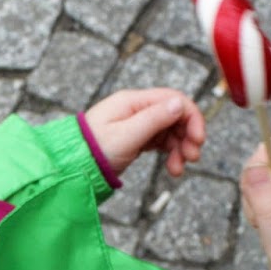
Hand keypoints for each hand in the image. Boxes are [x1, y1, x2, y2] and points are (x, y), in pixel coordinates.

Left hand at [83, 89, 204, 177]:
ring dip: (180, 148)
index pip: (173, 99)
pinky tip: (171, 168)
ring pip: (169, 130)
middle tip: (192, 158)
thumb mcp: (126, 135)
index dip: (191, 117)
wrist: (72, 167)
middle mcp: (136, 108)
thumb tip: (179, 103)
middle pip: (174, 115)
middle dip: (187, 135)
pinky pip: (160, 141)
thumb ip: (154, 119)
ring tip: (177, 170)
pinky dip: (169, 153)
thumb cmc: (93, 150)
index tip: (198, 140)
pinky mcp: (135, 137)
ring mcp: (136, 122)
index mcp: (133, 101)